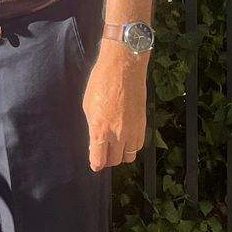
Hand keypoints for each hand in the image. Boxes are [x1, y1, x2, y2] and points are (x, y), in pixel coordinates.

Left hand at [83, 41, 148, 171]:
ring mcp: (132, 130)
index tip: (95, 162)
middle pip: (114, 160)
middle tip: (103, 150)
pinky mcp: (143, 124)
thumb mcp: (88, 106)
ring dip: (121, 153)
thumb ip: (92, 128)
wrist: (124, 67)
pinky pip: (138, 145)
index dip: (96, 164)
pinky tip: (126, 136)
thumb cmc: (101, 82)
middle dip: (107, 158)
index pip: (99, 160)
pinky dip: (132, 145)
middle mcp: (118, 134)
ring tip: (115, 144)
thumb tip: (95, 143)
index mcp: (100, 130)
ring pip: (129, 156)